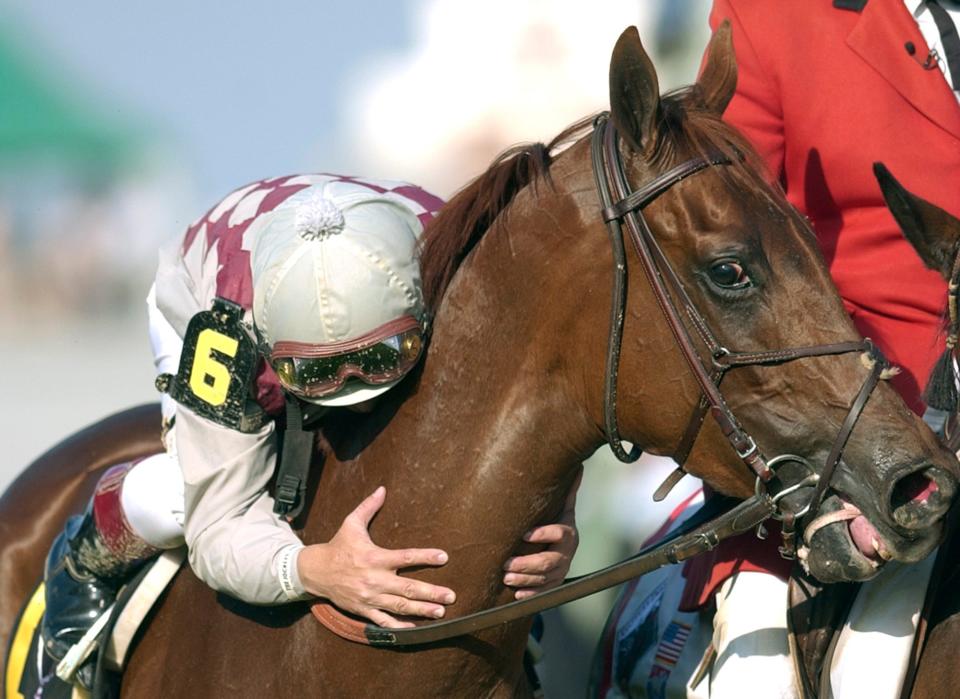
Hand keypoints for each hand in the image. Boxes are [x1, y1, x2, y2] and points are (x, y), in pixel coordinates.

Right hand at [297, 486, 455, 627]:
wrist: (315, 572)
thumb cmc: (337, 546)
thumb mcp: (351, 523)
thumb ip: (368, 507)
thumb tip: (382, 489)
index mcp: (375, 557)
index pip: (405, 557)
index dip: (425, 557)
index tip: (444, 557)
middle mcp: (374, 579)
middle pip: (407, 588)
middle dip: (430, 593)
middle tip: (450, 596)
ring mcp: (370, 597)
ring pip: (399, 606)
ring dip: (421, 610)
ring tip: (440, 612)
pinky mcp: (364, 610)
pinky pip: (384, 621)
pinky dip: (399, 626)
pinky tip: (415, 627)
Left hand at [502, 467, 581, 599]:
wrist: (564, 548)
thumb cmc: (557, 522)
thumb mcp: (562, 508)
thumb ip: (567, 491)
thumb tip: (579, 466)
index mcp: (568, 534)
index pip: (559, 533)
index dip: (543, 534)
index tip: (524, 534)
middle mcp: (566, 555)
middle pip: (549, 562)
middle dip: (527, 564)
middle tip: (506, 564)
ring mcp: (560, 572)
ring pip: (544, 579)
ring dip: (525, 580)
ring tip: (506, 578)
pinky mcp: (553, 586)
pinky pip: (543, 594)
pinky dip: (531, 595)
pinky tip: (516, 596)